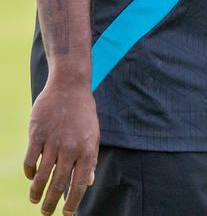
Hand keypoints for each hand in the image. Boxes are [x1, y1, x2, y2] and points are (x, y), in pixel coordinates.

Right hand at [24, 79, 98, 214]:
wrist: (70, 85)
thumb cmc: (83, 112)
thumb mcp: (93, 134)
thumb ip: (90, 159)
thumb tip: (87, 183)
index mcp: (87, 149)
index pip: (79, 184)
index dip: (72, 203)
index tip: (66, 214)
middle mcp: (70, 148)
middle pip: (58, 184)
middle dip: (51, 203)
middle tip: (46, 213)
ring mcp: (53, 141)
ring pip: (41, 176)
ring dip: (36, 192)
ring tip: (35, 200)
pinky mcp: (37, 134)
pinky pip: (30, 160)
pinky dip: (29, 172)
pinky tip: (31, 176)